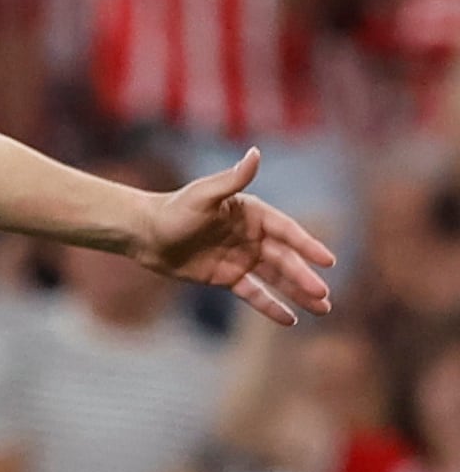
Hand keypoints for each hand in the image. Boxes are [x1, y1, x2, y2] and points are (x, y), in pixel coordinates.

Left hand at [133, 149, 335, 324]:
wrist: (144, 233)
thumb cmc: (173, 210)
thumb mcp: (204, 195)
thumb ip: (233, 179)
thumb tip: (255, 152)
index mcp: (253, 214)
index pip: (288, 231)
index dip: (308, 246)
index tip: (328, 261)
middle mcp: (252, 236)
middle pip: (285, 259)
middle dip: (305, 277)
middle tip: (324, 295)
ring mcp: (241, 258)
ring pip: (276, 279)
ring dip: (298, 293)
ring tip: (322, 310)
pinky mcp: (227, 277)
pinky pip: (254, 293)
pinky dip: (271, 306)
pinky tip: (289, 319)